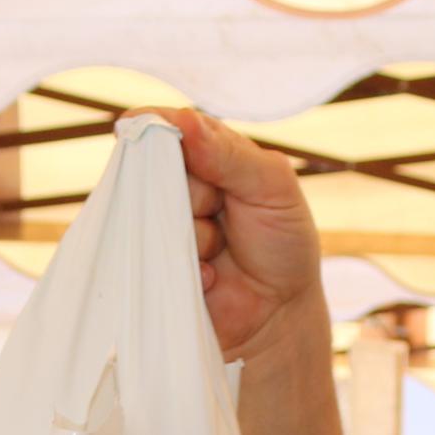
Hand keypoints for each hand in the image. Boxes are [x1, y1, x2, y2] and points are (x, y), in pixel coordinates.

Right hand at [155, 109, 329, 372]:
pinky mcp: (154, 264)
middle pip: (155, 170)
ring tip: (220, 250)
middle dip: (192, 193)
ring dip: (193, 236)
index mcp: (210, 154)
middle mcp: (182, 186)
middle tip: (219, 210)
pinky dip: (189, 266)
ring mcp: (165, 226)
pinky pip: (152, 256)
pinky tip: (211, 277)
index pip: (171, 126)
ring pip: (152, 215)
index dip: (160, 128)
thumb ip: (231, 155)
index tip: (153, 134)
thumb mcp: (273, 187)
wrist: (278, 314)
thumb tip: (184, 120)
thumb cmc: (283, 243)